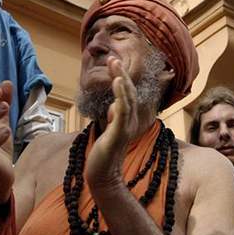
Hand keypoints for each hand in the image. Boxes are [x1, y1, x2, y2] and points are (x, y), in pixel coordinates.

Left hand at [85, 56, 138, 189]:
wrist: (103, 176)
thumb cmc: (105, 153)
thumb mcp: (109, 130)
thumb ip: (113, 117)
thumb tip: (113, 106)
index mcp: (127, 119)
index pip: (127, 94)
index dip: (122, 77)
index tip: (114, 62)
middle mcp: (130, 121)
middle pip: (129, 93)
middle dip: (122, 74)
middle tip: (113, 58)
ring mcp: (125, 128)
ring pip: (127, 100)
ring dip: (121, 81)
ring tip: (115, 66)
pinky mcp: (118, 134)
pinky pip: (121, 112)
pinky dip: (121, 96)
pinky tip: (117, 83)